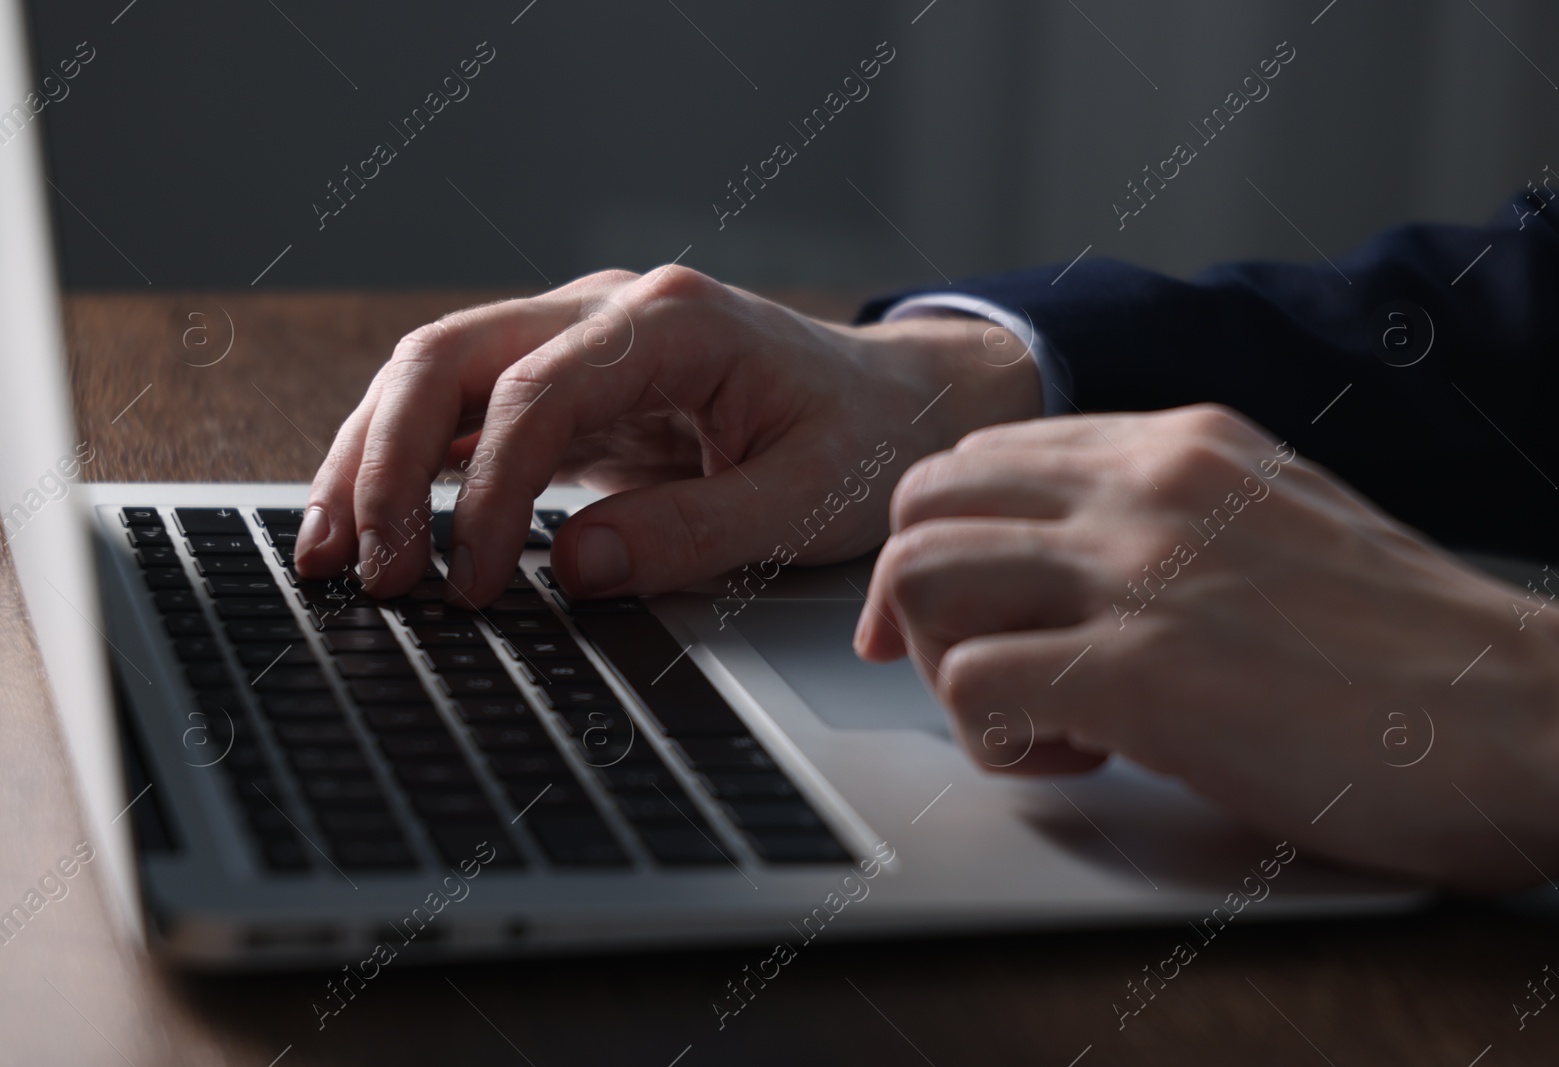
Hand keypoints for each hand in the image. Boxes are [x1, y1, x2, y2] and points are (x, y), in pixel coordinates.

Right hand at [295, 266, 1040, 604]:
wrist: (897, 403)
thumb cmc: (864, 440)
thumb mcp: (807, 499)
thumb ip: (694, 534)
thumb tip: (569, 571)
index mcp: (673, 321)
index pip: (534, 391)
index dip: (483, 492)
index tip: (467, 584)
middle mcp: (610, 311)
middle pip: (451, 355)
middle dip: (385, 461)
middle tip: (363, 569)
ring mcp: (582, 340)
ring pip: (436, 374)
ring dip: (370, 458)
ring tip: (328, 553)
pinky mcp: (571, 384)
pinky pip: (464, 412)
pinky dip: (408, 465)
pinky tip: (370, 525)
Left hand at [857, 404, 1558, 888]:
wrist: (1531, 718)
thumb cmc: (1415, 648)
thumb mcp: (1283, 524)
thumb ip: (1175, 518)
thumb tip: (1070, 562)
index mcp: (1179, 444)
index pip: (986, 457)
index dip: (949, 540)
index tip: (960, 612)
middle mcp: (1144, 484)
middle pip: (925, 501)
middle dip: (916, 596)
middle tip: (963, 667)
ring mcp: (1138, 569)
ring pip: (922, 576)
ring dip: (945, 664)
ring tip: (1032, 718)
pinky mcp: (1140, 671)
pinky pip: (970, 685)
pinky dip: (993, 740)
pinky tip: (1080, 760)